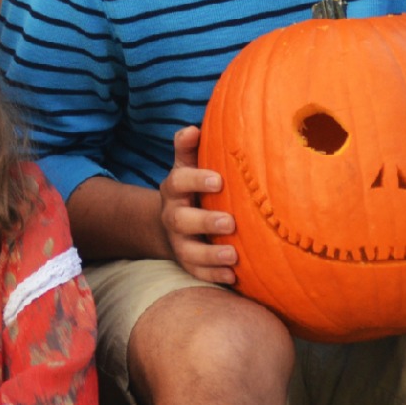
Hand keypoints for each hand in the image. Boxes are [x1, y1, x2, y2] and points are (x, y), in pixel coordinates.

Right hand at [158, 125, 235, 283]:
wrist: (171, 224)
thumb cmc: (192, 190)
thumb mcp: (187, 167)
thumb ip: (188, 148)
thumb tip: (193, 128)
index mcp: (175, 190)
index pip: (179, 182)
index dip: (196, 180)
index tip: (219, 180)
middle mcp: (174, 216)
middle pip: (181, 220)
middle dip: (205, 221)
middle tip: (230, 222)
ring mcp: (180, 242)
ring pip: (189, 251)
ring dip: (211, 254)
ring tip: (234, 254)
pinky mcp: (188, 262)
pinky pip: (197, 273)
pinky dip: (214, 276)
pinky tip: (234, 276)